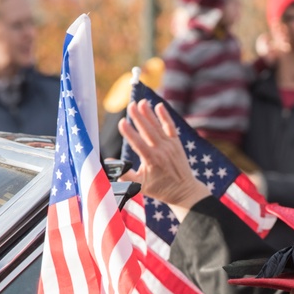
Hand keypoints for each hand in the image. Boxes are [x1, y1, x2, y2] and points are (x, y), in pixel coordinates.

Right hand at [118, 100, 209, 219]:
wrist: (185, 191)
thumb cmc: (160, 189)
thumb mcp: (140, 185)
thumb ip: (124, 174)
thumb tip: (108, 162)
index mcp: (151, 161)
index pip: (138, 144)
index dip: (130, 133)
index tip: (121, 122)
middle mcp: (162, 151)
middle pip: (148, 131)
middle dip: (138, 117)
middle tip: (130, 105)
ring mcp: (170, 146)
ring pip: (158, 127)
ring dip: (149, 114)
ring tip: (141, 102)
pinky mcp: (177, 143)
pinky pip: (170, 127)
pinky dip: (165, 116)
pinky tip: (158, 106)